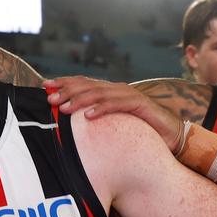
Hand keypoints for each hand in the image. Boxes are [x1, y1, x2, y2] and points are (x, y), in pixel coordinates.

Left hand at [45, 76, 180, 149]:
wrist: (171, 134)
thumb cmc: (140, 131)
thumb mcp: (113, 124)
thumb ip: (97, 120)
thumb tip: (72, 125)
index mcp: (109, 92)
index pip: (83, 83)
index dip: (64, 83)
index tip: (45, 86)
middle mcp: (117, 90)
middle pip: (87, 86)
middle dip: (67, 91)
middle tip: (50, 99)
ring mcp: (128, 95)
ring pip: (99, 94)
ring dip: (80, 100)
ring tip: (64, 108)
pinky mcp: (139, 105)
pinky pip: (117, 105)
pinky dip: (102, 109)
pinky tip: (88, 116)